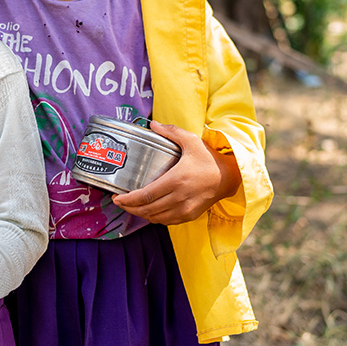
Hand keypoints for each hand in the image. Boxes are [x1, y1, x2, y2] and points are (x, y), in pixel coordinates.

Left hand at [111, 121, 239, 224]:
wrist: (229, 177)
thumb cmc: (209, 158)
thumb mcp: (191, 140)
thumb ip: (171, 131)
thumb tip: (152, 124)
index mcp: (176, 180)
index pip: (145, 196)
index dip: (128, 200)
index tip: (116, 197)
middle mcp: (179, 198)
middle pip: (147, 209)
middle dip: (129, 208)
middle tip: (119, 202)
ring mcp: (184, 209)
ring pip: (155, 218)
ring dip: (140, 214)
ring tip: (131, 206)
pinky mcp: (189, 215)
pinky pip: (166, 221)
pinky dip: (154, 218)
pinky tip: (148, 211)